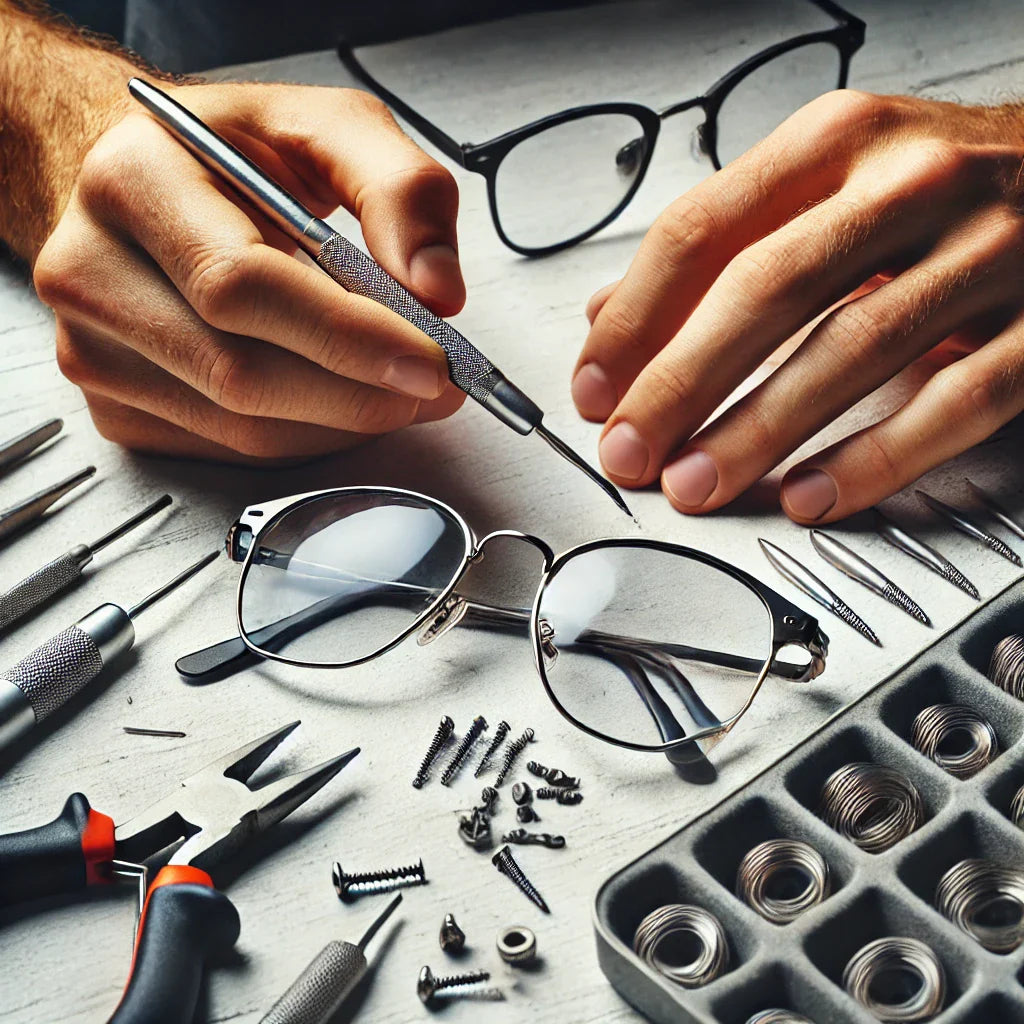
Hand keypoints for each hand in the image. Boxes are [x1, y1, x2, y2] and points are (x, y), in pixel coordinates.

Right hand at [33, 80, 465, 460]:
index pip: (241, 284)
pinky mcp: (114, 408)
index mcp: (133, 180)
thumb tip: (438, 288)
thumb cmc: (233, 156)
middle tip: (433, 384)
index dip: (345, 336)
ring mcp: (93, 351)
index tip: (429, 361)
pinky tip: (332, 396)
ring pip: (242, 428)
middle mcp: (92, 271)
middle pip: (241, 374)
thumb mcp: (327, 129)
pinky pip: (232, 450)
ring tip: (396, 387)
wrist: (143, 186)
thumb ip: (399, 190)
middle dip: (359, 393)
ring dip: (341, 422)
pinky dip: (306, 435)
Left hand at [573, 91, 1023, 522]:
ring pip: (851, 348)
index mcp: (839, 142)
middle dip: (679, 383)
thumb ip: (722, 246)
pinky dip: (873, 457)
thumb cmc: (943, 186)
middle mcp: (911, 183)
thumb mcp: (829, 183)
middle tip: (628, 450)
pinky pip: (953, 401)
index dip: (634, 320)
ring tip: (696, 482)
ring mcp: (988, 250)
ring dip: (757, 430)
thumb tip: (610, 315)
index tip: (593, 388)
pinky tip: (808, 496)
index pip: (702, 230)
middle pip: (765, 291)